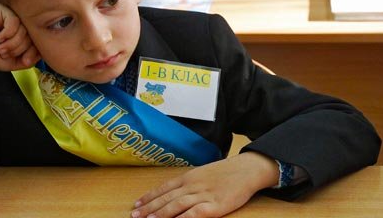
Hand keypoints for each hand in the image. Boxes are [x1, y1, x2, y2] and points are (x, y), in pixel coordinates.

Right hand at [0, 3, 39, 75]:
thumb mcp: (19, 60)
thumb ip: (34, 56)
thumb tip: (43, 51)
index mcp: (25, 30)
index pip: (40, 37)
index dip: (34, 51)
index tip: (25, 61)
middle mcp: (19, 20)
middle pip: (33, 33)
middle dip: (21, 48)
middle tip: (5, 53)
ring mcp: (9, 13)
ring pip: (24, 28)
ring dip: (13, 43)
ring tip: (1, 49)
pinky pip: (14, 20)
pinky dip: (8, 33)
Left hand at [132, 152, 277, 217]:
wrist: (247, 169)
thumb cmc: (227, 172)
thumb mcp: (205, 173)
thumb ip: (190, 183)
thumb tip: (174, 192)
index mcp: (190, 177)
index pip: (165, 187)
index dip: (150, 197)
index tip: (137, 205)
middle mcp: (194, 185)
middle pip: (167, 198)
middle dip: (150, 208)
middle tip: (135, 215)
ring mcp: (204, 195)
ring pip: (177, 205)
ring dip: (161, 213)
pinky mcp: (215, 206)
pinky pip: (195, 213)